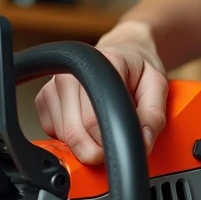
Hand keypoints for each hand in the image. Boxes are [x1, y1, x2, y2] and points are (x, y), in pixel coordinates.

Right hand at [35, 20, 168, 164]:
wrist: (124, 50)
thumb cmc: (139, 70)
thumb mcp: (157, 88)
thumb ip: (153, 116)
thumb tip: (141, 144)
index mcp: (101, 66)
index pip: (93, 120)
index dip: (108, 141)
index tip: (122, 143)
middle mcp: (71, 72)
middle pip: (74, 132)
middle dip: (96, 149)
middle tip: (114, 139)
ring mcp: (53, 84)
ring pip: (63, 137)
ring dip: (84, 142)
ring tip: (102, 122)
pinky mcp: (43, 98)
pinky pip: (52, 132)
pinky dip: (69, 137)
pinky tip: (86, 122)